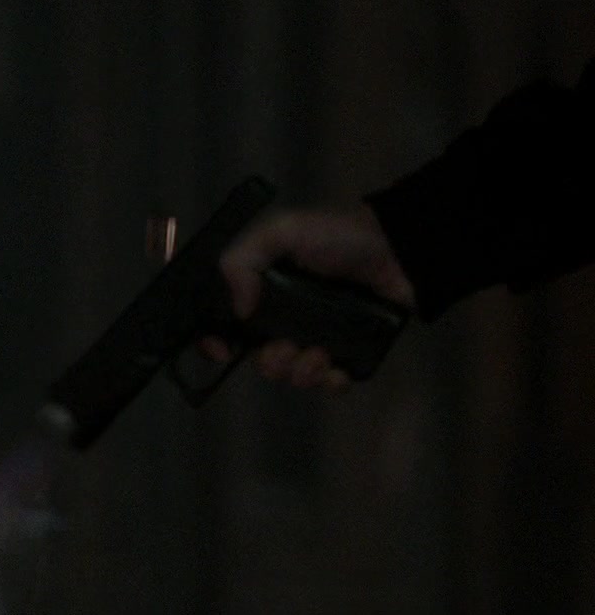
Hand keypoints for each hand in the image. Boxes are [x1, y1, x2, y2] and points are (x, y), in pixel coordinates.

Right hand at [199, 203, 417, 390]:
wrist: (399, 248)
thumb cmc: (339, 237)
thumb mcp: (282, 231)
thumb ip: (243, 260)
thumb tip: (238, 309)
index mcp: (263, 294)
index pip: (225, 325)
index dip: (215, 343)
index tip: (223, 352)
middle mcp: (286, 320)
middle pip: (260, 360)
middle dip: (269, 362)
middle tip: (286, 348)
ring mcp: (318, 337)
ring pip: (294, 375)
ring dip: (300, 373)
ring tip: (319, 355)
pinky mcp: (350, 351)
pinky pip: (331, 383)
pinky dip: (330, 382)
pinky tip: (337, 371)